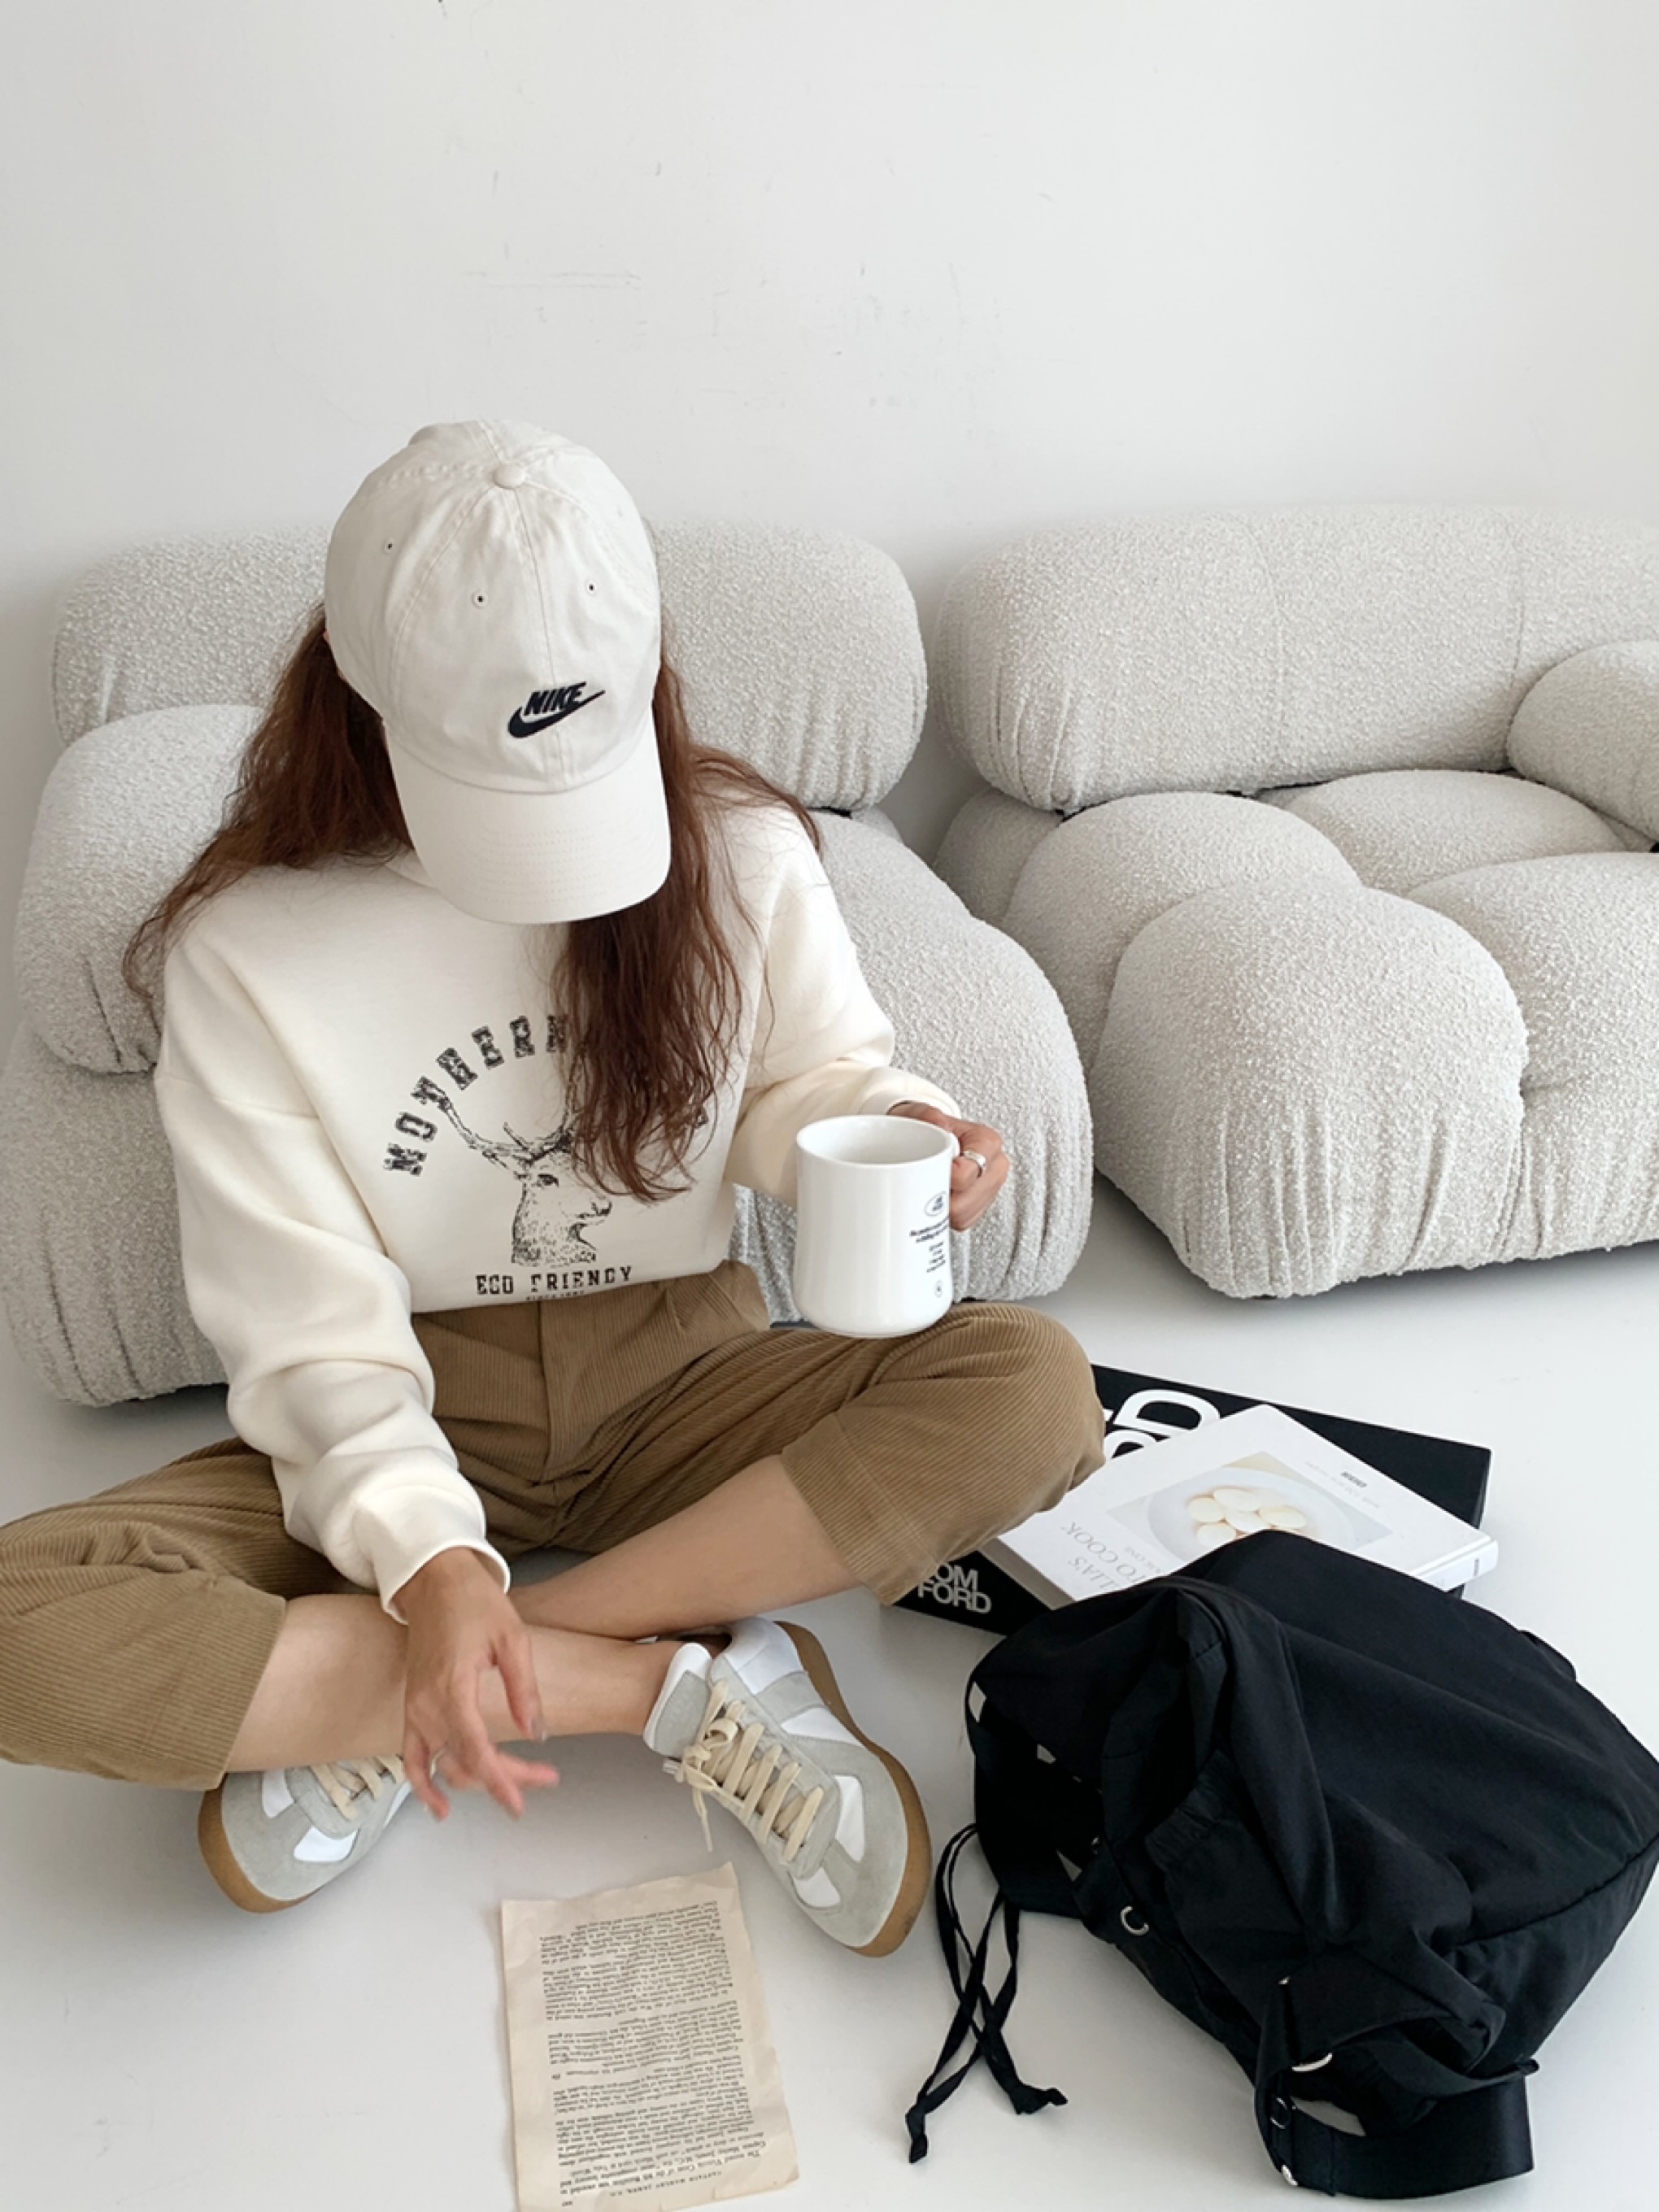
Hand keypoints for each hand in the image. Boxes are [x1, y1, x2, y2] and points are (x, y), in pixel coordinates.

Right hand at [392, 1548, 559, 1820]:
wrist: (434, 1581)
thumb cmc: (473, 1602)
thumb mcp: (512, 1639)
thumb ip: (523, 1690)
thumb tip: (536, 1734)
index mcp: (452, 1686)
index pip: (474, 1750)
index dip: (499, 1781)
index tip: (520, 1804)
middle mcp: (426, 1704)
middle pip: (464, 1762)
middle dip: (504, 1778)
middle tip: (544, 1778)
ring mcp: (415, 1708)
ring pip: (444, 1764)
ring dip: (477, 1781)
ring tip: (515, 1786)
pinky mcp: (412, 1707)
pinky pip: (412, 1757)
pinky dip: (423, 1784)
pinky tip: (440, 1807)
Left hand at [887, 1100, 1009, 1230]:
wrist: (928, 1136)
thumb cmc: (927, 1127)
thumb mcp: (920, 1114)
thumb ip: (927, 1115)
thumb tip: (937, 1122)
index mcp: (987, 1142)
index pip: (970, 1172)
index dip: (946, 1178)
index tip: (929, 1173)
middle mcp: (994, 1167)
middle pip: (965, 1202)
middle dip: (940, 1197)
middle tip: (923, 1182)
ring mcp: (989, 1190)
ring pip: (963, 1216)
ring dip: (941, 1209)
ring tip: (929, 1188)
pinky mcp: (980, 1209)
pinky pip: (961, 1223)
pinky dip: (944, 1216)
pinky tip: (937, 1199)